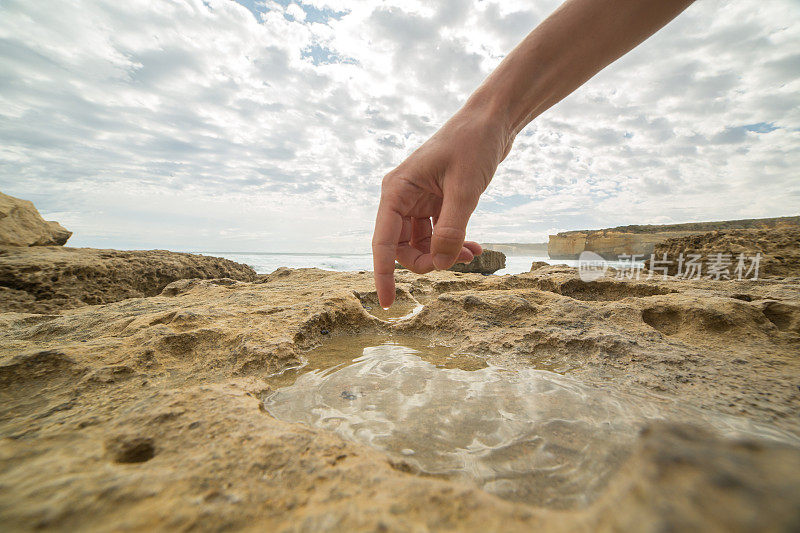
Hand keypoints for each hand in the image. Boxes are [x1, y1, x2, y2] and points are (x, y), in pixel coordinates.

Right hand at [372, 104, 511, 307]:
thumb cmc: (474, 144)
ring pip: (422, 243)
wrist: (493, 119)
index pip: (383, 242)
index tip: (388, 303)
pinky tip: (474, 247)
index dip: (384, 274)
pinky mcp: (436, 200)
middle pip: (403, 247)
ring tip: (472, 253)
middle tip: (456, 263)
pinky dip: (453, 242)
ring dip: (444, 253)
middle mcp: (402, 197)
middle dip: (427, 261)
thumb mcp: (465, 189)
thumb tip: (440, 264)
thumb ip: (451, 229)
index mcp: (397, 191)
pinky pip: (438, 232)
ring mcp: (419, 199)